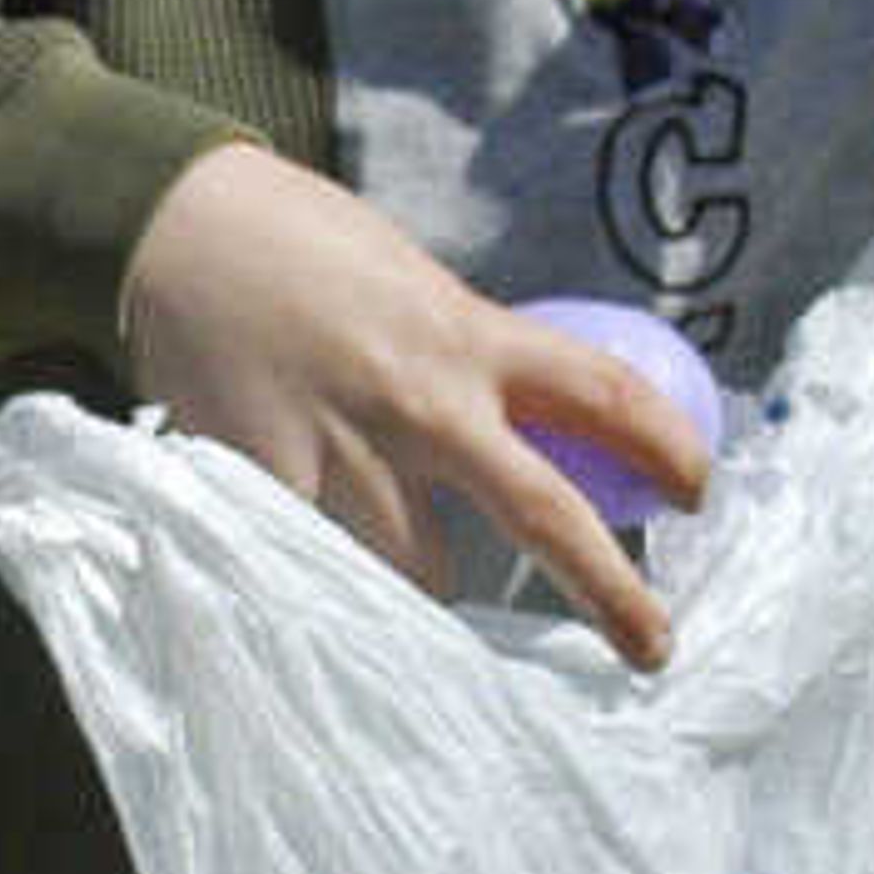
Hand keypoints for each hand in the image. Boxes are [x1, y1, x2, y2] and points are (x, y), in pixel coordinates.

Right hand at [122, 145, 705, 672]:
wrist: (176, 224)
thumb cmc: (300, 245)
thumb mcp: (412, 283)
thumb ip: (467, 353)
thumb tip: (526, 415)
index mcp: (472, 335)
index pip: (605, 394)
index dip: (668, 447)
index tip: (697, 492)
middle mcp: (427, 399)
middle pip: (545, 517)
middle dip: (611, 594)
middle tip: (654, 649)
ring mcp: (348, 448)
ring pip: (422, 573)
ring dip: (432, 598)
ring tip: (423, 616)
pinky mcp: (269, 483)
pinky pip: (318, 568)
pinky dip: (326, 591)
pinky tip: (320, 605)